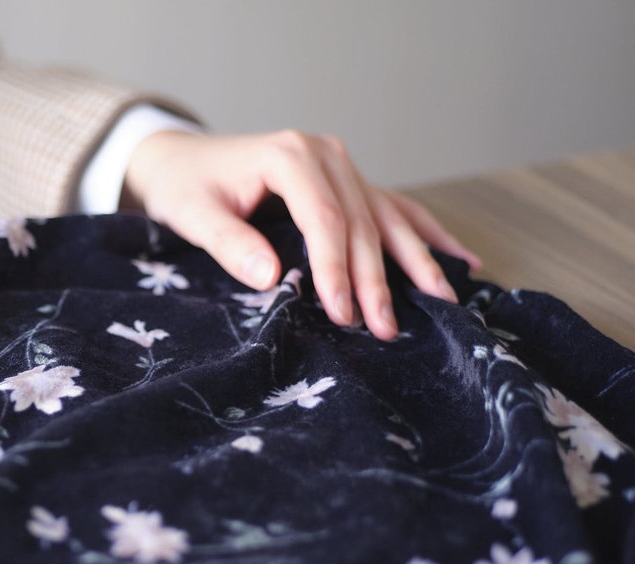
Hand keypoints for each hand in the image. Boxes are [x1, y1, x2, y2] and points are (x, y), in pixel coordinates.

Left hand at [121, 129, 481, 340]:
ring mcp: (342, 165)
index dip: (338, 270)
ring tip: (443, 302)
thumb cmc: (185, 188)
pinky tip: (461, 259)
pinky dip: (425, 235)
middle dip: (376, 280)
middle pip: (362, 223)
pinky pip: (393, 209)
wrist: (182, 159)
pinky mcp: (348, 180)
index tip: (344, 314)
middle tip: (386, 329)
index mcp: (290, 156)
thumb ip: (230, 244)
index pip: (326, 220)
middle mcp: (325, 154)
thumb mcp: (193, 215)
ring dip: (415, 262)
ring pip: (387, 218)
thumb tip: (271, 277)